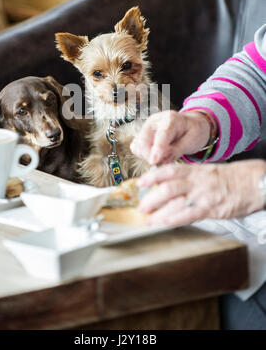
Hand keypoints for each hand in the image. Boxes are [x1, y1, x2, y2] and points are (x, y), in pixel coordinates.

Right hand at [130, 110, 211, 164]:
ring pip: (138, 147)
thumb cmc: (192, 132)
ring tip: (163, 156)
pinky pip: (136, 149)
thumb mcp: (192, 140)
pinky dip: (144, 155)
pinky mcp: (141, 135)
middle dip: (151, 156)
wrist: (189, 125)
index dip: (157, 148)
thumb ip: (177, 150)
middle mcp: (154, 121)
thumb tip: (163, 159)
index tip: (153, 161)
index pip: (162, 134)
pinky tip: (156, 154)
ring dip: (148, 156)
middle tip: (165, 161)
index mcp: (170, 119)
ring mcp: (145, 127)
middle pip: (144, 142)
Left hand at [137, 160, 265, 226]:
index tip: (140, 183)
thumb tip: (175, 184)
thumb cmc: (234, 177)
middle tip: (141, 207)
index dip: (151, 176)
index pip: (168, 170)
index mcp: (195, 171)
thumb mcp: (209, 172)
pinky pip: (187, 215)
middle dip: (150, 198)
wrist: (255, 182)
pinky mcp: (210, 208)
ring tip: (148, 220)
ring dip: (158, 212)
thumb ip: (192, 177)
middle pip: (166, 188)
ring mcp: (202, 195)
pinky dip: (173, 219)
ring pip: (173, 201)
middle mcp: (195, 181)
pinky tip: (164, 223)